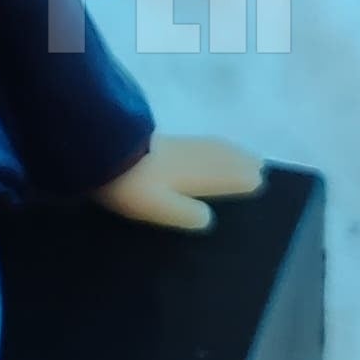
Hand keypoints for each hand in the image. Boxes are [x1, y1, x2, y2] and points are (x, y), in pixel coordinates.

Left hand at [91, 134, 263, 231]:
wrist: (98, 147)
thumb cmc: (130, 184)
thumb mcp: (158, 206)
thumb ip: (185, 213)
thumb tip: (209, 219)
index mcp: (193, 175)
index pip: (226, 175)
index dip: (243, 178)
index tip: (261, 181)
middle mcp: (190, 157)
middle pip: (221, 157)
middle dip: (240, 160)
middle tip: (260, 164)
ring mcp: (174, 145)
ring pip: (209, 146)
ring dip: (228, 150)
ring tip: (241, 153)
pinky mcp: (157, 140)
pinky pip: (195, 142)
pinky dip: (210, 144)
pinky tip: (202, 145)